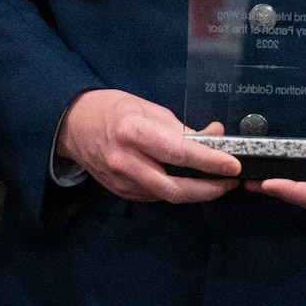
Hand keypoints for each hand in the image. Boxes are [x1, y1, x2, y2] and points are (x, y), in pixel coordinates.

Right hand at [56, 90, 239, 203]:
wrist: (72, 125)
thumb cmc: (113, 109)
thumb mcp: (148, 108)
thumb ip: (181, 126)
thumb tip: (215, 135)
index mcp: (133, 133)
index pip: (178, 152)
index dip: (209, 161)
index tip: (233, 166)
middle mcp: (126, 162)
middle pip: (174, 188)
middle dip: (208, 189)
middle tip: (230, 182)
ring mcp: (122, 182)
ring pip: (167, 197)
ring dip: (196, 193)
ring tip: (217, 182)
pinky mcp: (120, 193)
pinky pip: (155, 196)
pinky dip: (176, 191)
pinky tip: (189, 183)